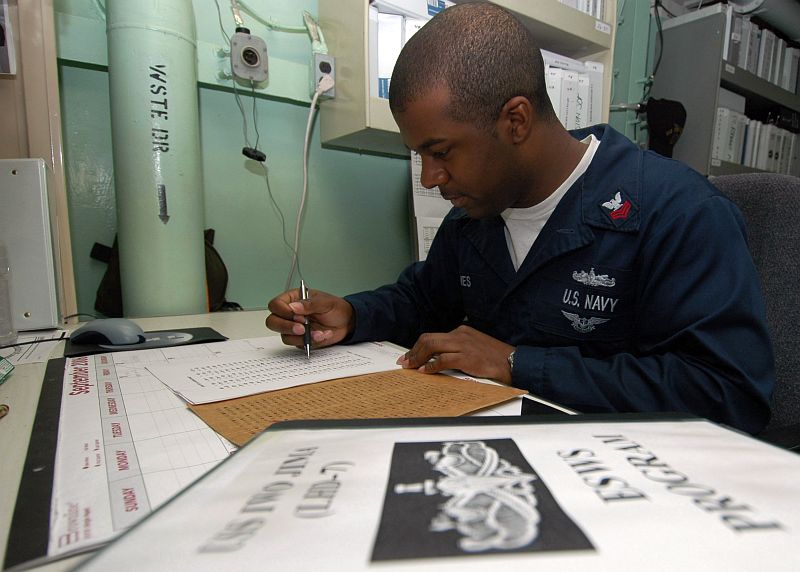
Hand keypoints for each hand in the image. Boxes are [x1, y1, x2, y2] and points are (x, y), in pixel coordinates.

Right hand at [266, 288, 354, 348]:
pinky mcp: (299, 339)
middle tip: (302, 328)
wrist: (346, 322)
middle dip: (286, 327)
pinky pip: (297, 344)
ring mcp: (293, 328)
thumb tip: (293, 307)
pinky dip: (309, 342)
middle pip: (273, 322)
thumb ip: (309, 304)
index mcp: (293, 299)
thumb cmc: (335, 308)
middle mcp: (289, 314)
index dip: (282, 311)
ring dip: (301, 337)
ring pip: (284, 336)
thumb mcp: (325, 302)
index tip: (296, 315)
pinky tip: (321, 335)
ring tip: (319, 332)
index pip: (275, 305)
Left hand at [397, 325, 514, 384]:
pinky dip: (431, 366)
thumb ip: (457, 349)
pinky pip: (443, 360)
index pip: (433, 337)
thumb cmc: (494, 358)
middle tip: (405, 362)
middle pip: (428, 339)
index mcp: (461, 331)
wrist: (513, 362)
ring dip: (418, 357)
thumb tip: (438, 358)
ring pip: (432, 346)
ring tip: (411, 367)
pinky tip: (425, 371)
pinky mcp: (467, 357)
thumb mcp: (474, 348)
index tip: (410, 356)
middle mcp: (460, 334)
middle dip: (413, 351)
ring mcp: (463, 345)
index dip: (418, 347)